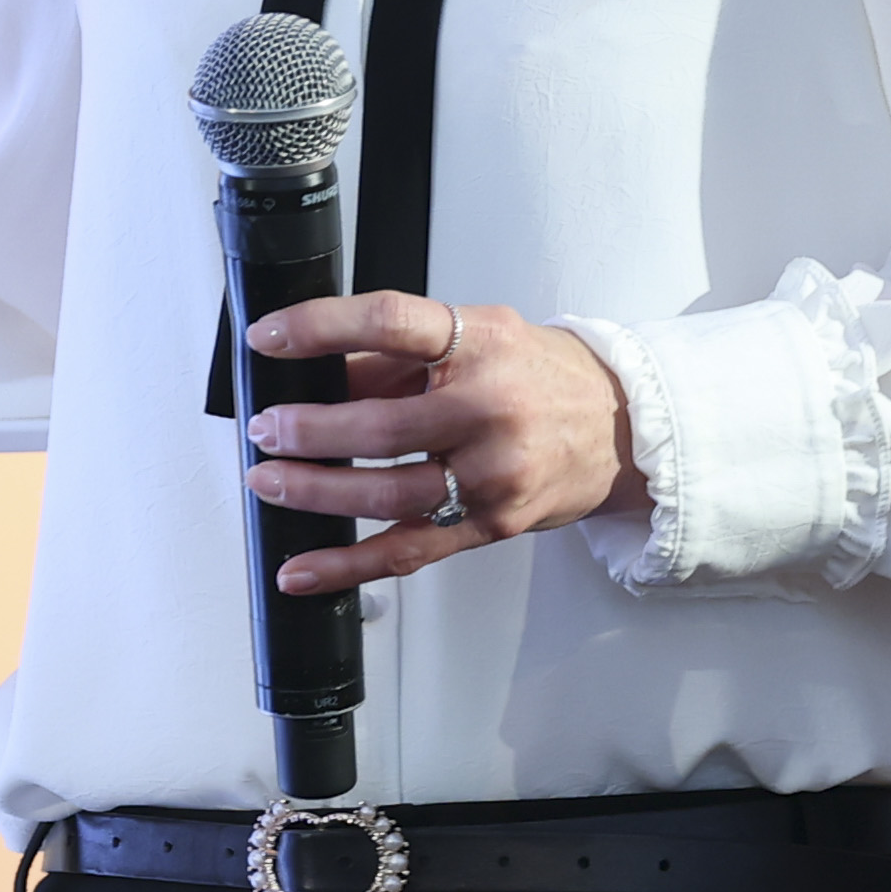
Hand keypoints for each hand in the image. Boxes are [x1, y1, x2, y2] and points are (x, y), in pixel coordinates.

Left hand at [244, 294, 638, 588]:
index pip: (390, 322)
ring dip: (314, 491)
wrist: (624, 429)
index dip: (320, 327)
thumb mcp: (480, 337)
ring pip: (386, 493)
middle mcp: (490, 407)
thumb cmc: (545, 378)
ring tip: (270, 482)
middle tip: (266, 429)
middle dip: (306, 431)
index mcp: (482, 343)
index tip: (269, 338)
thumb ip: (398, 356)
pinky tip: (303, 569)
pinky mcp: (491, 522)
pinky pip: (408, 549)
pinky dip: (347, 565)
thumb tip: (316, 372)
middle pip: (379, 424)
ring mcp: (493, 472)